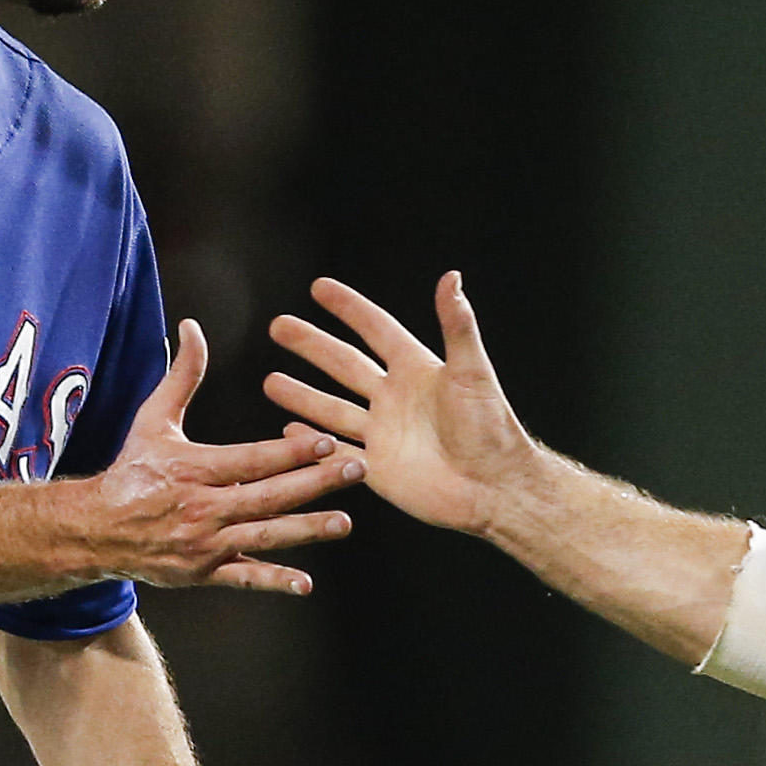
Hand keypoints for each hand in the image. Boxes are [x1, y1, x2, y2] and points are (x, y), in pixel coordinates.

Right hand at [73, 320, 362, 593]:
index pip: (250, 460)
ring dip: (306, 530)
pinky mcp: (203, 572)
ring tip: (344, 522)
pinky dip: (273, 581)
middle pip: (267, 496)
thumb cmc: (132, 470)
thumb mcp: (152, 420)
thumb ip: (182, 376)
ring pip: (263, 537)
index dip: (290, 451)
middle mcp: (200, 508)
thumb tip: (192, 327)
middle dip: (315, 483)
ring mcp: (203, 544)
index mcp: (191, 469)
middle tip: (356, 469)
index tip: (326, 439)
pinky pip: (243, 578)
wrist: (95, 530)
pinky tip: (305, 583)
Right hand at [267, 273, 540, 537]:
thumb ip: (457, 325)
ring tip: (271, 380)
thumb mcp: (472, 371)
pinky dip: (311, 442)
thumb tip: (452, 277)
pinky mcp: (378, 468)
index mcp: (416, 370)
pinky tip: (286, 430)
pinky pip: (336, 454)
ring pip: (332, 408)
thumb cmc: (492, 429)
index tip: (319, 287)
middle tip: (278, 326)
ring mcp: (384, 433)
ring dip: (302, 394)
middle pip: (344, 364)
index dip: (349, 308)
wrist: (495, 488)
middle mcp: (395, 398)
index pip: (375, 330)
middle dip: (310, 346)